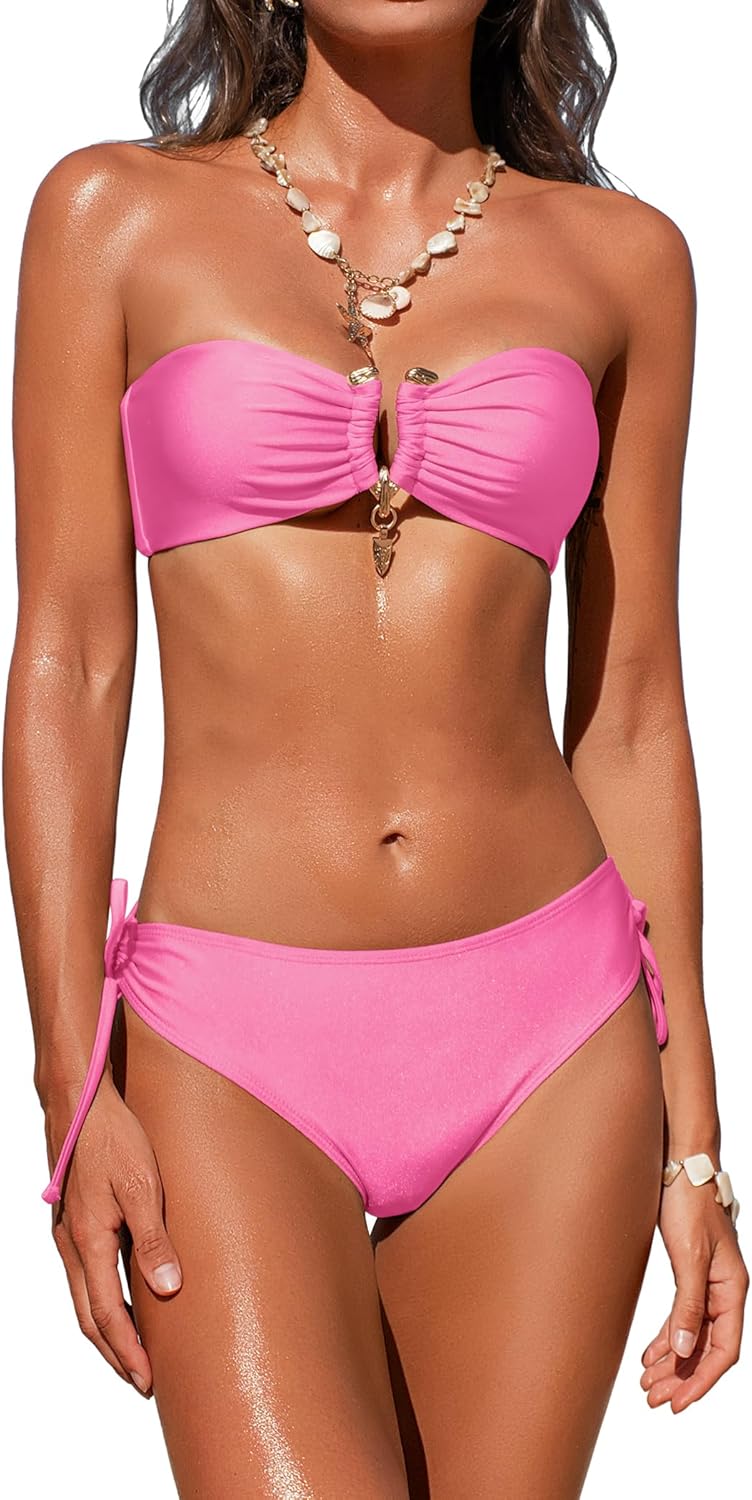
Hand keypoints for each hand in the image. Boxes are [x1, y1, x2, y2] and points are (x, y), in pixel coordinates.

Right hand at [45, 1075, 182, 1396]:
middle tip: (141, 1380)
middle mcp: (72, 1244)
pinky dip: (102, 1300)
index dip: (128, 1351)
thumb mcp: (143, 1186)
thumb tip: (168, 1291)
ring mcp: (69, 1232)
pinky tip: (123, 1299)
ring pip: (85, 1297)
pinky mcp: (74, 1220)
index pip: (108, 1315)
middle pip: (90, 1316)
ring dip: (108, 1329)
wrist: (80, 1102)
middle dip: (115, 1352)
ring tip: (134, 1351)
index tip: (147, 1380)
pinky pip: (85, 1275)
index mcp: (89, 1242)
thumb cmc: (114, 1138)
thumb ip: (154, 1240)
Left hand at [640, 1172, 748, 1411]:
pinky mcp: (689, 1272)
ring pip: (692, 1335)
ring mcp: (707, 1283)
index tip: (678, 1402)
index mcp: (733, 1290)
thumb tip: (684, 1350)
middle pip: (706, 1347)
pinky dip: (667, 1337)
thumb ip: (688, 1305)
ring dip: (671, 1361)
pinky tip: (650, 1354)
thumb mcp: (690, 1257)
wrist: (680, 1165)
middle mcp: (724, 1291)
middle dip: (681, 1376)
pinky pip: (681, 1317)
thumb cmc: (691, 1204)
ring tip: (647, 1383)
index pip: (724, 1350)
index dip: (701, 1379)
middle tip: (653, 1398)